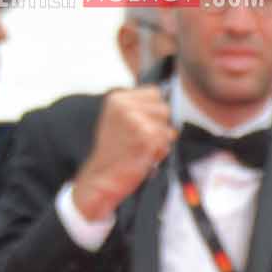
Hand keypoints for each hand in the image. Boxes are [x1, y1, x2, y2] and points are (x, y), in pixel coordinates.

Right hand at [68, 85, 175, 221]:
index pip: (155, 93)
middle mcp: (125, 106)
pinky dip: (160, 152)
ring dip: (161, 140)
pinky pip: (167, 142)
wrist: (101, 178)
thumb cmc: (114, 153)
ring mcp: (135, 121)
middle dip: (159, 126)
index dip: (154, 111)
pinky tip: (144, 157)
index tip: (140, 126)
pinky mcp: (145, 137)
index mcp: (117, 99)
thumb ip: (140, 109)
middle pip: (164, 109)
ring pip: (168, 126)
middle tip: (140, 141)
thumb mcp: (119, 121)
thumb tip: (169, 101)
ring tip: (141, 149)